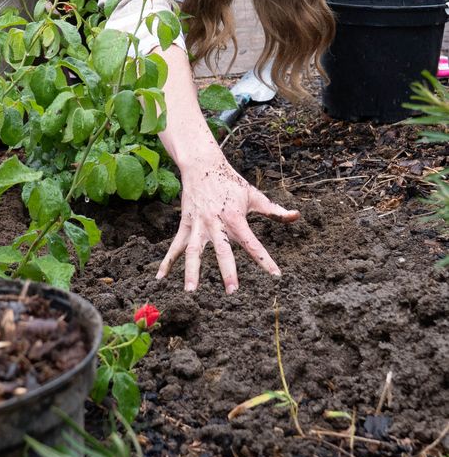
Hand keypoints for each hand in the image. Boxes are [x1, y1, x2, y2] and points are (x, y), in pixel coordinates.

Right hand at [156, 158, 299, 292]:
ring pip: (194, 251)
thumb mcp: (253, 195)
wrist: (202, 165)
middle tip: (233, 291)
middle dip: (227, 270)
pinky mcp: (185, 224)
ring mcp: (198, 225)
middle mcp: (215, 223)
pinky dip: (167, 262)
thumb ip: (274, 211)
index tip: (275, 275)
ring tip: (190, 291)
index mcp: (234, 217)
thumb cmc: (230, 182)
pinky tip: (160, 278)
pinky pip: (175, 246)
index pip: (252, 242)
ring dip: (191, 271)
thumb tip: (297, 216)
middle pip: (222, 250)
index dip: (264, 259)